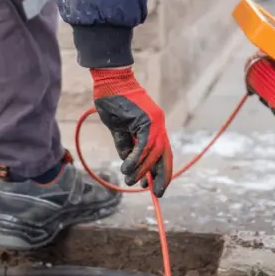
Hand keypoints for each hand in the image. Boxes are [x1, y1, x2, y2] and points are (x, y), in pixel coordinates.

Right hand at [90, 66, 173, 196]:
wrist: (110, 82)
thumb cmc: (113, 102)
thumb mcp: (119, 129)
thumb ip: (125, 144)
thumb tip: (128, 163)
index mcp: (155, 126)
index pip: (162, 152)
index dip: (160, 170)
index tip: (155, 186)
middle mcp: (159, 124)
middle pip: (164, 156)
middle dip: (161, 176)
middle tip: (156, 193)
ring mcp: (154, 122)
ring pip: (153, 154)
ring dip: (142, 170)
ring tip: (131, 182)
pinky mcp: (146, 121)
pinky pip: (144, 146)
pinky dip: (136, 160)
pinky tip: (127, 170)